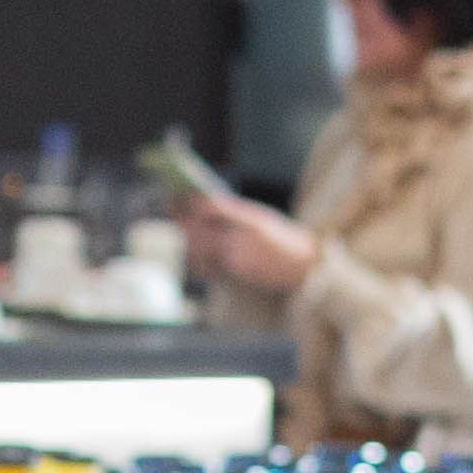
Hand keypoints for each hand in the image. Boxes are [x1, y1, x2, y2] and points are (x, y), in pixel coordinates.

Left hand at [181, 190, 318, 297]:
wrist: (303, 266)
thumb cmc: (280, 238)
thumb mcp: (259, 216)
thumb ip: (231, 212)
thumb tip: (198, 206)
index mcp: (247, 218)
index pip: (207, 206)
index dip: (187, 202)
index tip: (176, 196)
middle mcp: (239, 238)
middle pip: (195, 230)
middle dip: (178, 221)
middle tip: (169, 213)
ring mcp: (235, 259)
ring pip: (195, 250)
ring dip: (182, 240)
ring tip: (176, 231)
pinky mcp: (233, 276)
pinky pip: (203, 268)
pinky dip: (192, 259)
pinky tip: (188, 253)